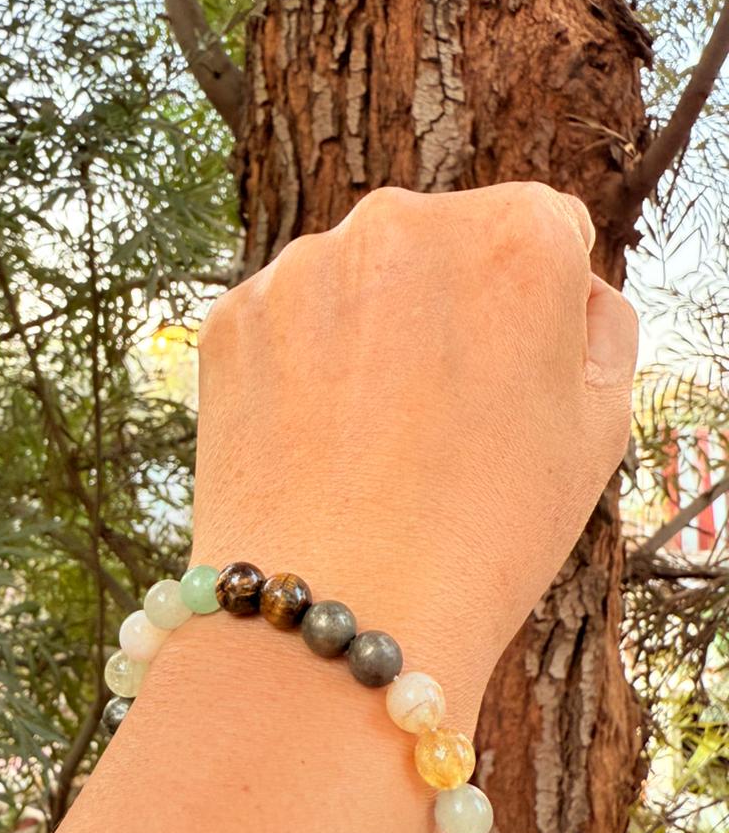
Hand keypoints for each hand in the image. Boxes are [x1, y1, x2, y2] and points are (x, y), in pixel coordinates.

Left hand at [190, 183, 637, 724]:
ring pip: (358, 278)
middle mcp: (403, 221)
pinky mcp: (232, 315)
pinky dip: (302, 362)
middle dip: (449, 306)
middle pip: (444, 243)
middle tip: (441, 414)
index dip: (535, 310)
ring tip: (374, 438)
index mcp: (515, 237)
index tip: (512, 377)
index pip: (543, 230)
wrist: (342, 611)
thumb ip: (598, 325)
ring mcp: (304, 265)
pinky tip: (318, 438)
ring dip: (371, 328)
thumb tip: (567, 288)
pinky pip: (288, 318)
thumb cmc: (487, 531)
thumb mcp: (601, 427)